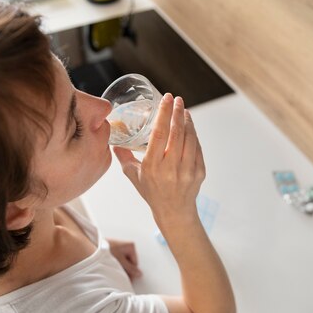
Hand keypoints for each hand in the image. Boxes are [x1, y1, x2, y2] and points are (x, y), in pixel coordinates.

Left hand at [107, 239, 141, 280]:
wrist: (92, 245)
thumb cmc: (107, 249)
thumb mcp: (120, 261)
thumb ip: (130, 268)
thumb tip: (138, 274)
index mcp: (131, 246)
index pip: (135, 263)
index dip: (131, 272)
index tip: (127, 278)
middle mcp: (126, 246)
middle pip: (129, 262)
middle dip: (125, 270)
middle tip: (120, 276)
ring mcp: (120, 248)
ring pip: (123, 262)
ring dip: (120, 268)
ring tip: (114, 271)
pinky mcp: (114, 250)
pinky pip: (118, 260)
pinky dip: (115, 264)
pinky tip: (110, 267)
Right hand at [113, 94, 205, 225]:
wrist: (174, 212)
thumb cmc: (152, 193)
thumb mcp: (134, 176)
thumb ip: (124, 157)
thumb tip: (113, 141)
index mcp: (152, 166)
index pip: (160, 134)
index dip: (164, 113)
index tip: (166, 99)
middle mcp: (170, 168)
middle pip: (177, 133)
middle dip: (177, 112)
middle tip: (177, 100)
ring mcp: (187, 170)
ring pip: (190, 138)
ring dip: (187, 121)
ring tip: (184, 110)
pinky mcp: (199, 172)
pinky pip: (198, 148)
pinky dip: (194, 135)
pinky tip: (189, 126)